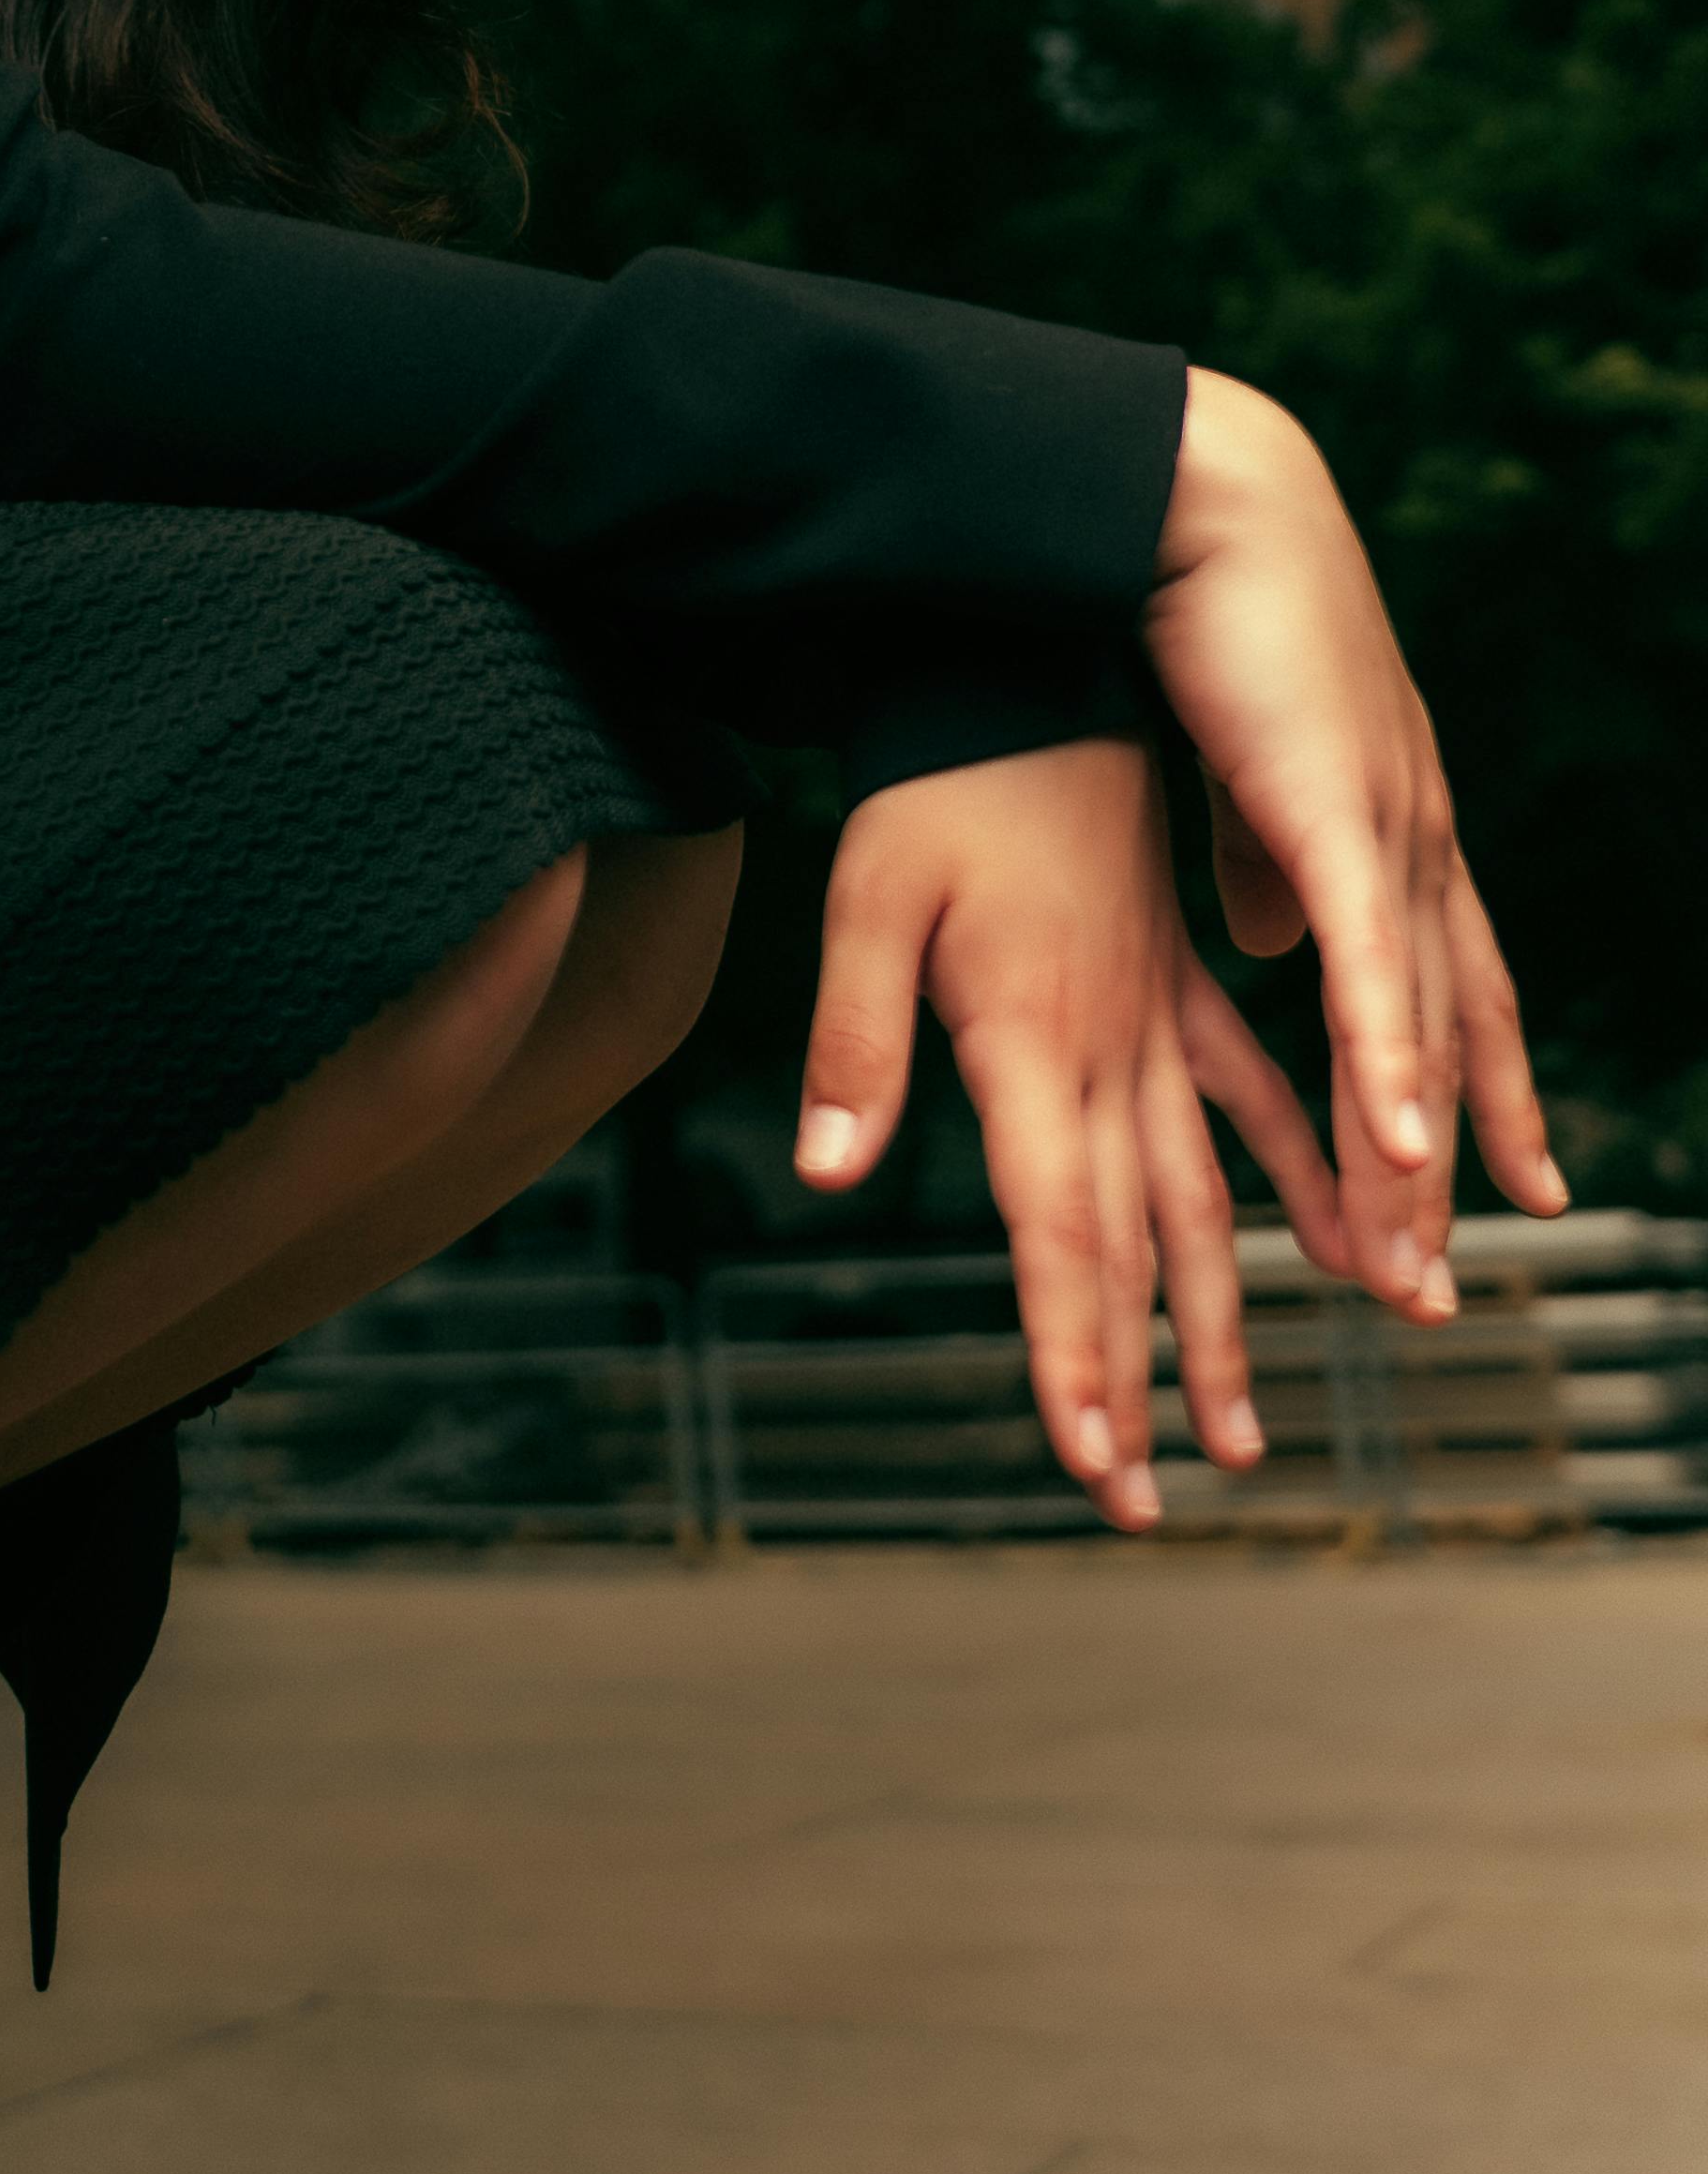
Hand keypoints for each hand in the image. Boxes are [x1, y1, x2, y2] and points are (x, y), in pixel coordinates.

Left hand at [795, 736, 1352, 1529]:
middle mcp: (1112, 1050)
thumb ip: (854, 1040)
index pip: (1059, 1231)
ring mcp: (1157, 1021)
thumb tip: (825, 1173)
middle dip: (1136, 1381)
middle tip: (1142, 1500)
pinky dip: (1295, 1182)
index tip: (1090, 1460)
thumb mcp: (867, 896)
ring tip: (1238, 1441)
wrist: (1032, 672)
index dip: (1074, 1352)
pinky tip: (1348, 1252)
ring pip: (1201, 1200)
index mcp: (1035, 1040)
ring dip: (1215, 1321)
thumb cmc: (936, 784)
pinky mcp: (1177, 985)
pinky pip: (1247, 1099)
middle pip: (1132, 1246)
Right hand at [1143, 368, 1560, 1303]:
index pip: (1458, 988)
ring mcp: (1390, 823)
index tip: (1509, 1189)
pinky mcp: (1338, 809)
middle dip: (1443, 1171)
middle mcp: (1415, 835)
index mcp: (1387, 825)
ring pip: (1421, 1022)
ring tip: (1405, 1267)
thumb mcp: (1240, 773)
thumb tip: (1263, 941)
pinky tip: (1398, 1145)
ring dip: (1415, 1154)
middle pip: (1450, 1036)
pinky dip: (1389, 1059)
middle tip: (1434, 1290)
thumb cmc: (1200, 618)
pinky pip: (1372, 962)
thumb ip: (1258, 862)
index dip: (1484, 1092)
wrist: (1194, 496)